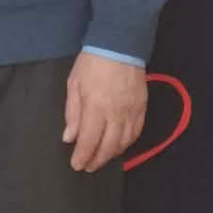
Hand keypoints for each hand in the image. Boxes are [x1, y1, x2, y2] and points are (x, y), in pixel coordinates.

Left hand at [63, 53, 146, 172]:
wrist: (119, 45)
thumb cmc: (92, 63)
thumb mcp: (74, 85)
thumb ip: (72, 113)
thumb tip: (70, 138)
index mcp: (96, 107)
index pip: (89, 140)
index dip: (82, 156)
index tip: (77, 165)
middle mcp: (116, 113)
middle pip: (108, 146)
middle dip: (97, 160)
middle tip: (88, 167)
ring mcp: (132, 111)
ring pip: (124, 142)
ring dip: (112, 154)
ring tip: (101, 159)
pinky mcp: (142, 107)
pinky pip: (136, 132)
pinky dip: (127, 143)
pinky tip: (119, 146)